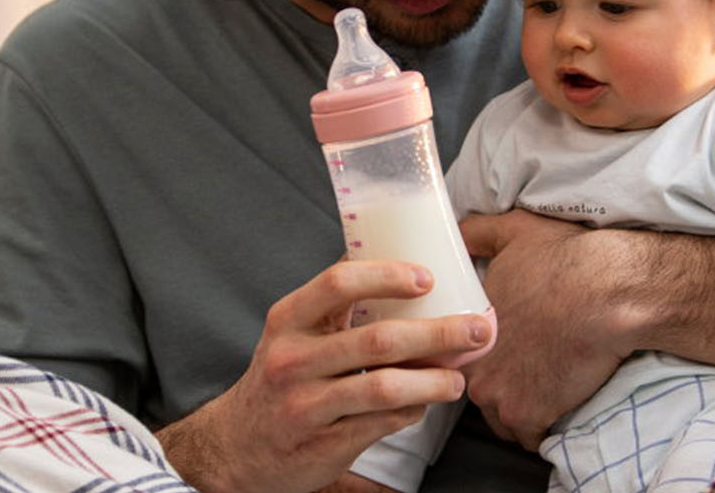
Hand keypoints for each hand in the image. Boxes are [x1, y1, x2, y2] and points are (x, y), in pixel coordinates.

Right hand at [155, 259, 492, 492]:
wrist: (236, 448)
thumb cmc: (280, 379)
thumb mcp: (292, 334)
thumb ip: (336, 305)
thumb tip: (403, 266)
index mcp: (288, 321)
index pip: (337, 284)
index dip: (387, 276)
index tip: (427, 277)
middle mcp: (293, 360)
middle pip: (378, 339)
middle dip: (438, 332)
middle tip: (478, 328)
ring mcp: (307, 405)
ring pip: (385, 387)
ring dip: (434, 381)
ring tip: (458, 376)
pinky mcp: (324, 443)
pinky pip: (383, 422)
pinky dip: (413, 410)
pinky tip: (426, 401)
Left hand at [457, 210, 630, 449]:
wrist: (606, 293)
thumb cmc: (564, 260)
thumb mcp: (513, 231)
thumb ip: (478, 233)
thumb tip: (457, 232)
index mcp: (461, 331)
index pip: (458, 359)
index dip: (483, 357)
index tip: (507, 351)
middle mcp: (472, 369)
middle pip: (481, 391)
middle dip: (503, 384)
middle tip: (530, 369)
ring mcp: (498, 397)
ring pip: (503, 418)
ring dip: (522, 409)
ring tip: (546, 388)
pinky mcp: (529, 418)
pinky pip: (530, 438)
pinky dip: (545, 428)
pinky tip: (560, 406)